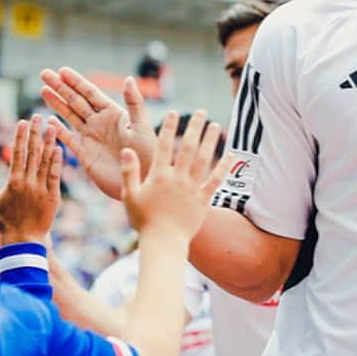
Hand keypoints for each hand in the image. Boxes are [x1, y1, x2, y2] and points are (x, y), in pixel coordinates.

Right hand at [0, 116, 62, 245]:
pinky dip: (58, 162)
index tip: (23, 121)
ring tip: (52, 126)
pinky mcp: (53, 196)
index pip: (18, 153)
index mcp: (13, 181)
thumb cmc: (5, 221)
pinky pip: (56, 175)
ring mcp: (41, 189)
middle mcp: (28, 182)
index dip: (21, 136)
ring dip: (49, 142)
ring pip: (46, 161)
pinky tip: (59, 148)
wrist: (24, 239)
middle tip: (38, 116)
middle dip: (35, 132)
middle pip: (33, 152)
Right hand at [40, 67, 155, 199]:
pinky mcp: (85, 155)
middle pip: (76, 101)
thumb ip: (134, 103)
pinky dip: (58, 130)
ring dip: (56, 104)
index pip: (90, 93)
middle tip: (44, 74)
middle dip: (60, 87)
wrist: (142, 182)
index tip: (61, 70)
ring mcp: (91, 138)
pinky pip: (68, 139)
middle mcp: (100, 123)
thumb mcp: (142, 127)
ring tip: (43, 90)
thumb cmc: (149, 154)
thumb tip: (129, 79)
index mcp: (113, 114)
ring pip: (70, 116)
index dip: (76, 81)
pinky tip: (48, 121)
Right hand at [121, 110, 230, 242]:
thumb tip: (126, 149)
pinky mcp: (204, 200)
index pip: (163, 146)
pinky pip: (216, 180)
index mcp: (158, 176)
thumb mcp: (129, 196)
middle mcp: (177, 179)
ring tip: (215, 125)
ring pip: (203, 160)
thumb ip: (128, 172)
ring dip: (210, 141)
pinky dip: (223, 167)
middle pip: (187, 147)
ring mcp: (192, 189)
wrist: (164, 244)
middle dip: (194, 127)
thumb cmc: (143, 221)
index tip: (174, 112)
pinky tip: (230, 154)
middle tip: (201, 111)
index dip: (169, 127)